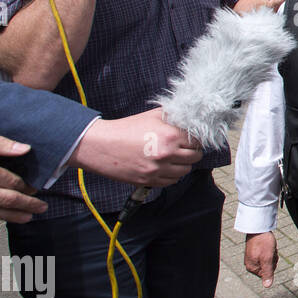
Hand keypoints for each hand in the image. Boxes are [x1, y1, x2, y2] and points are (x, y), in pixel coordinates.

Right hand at [71, 108, 202, 186]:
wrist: (100, 145)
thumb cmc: (125, 129)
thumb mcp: (151, 116)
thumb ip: (172, 117)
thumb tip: (189, 118)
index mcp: (170, 135)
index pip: (197, 141)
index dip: (195, 139)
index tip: (191, 139)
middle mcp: (167, 154)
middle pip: (195, 157)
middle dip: (191, 152)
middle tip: (183, 148)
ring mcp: (158, 170)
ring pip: (185, 171)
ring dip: (182, 164)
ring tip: (173, 158)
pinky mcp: (149, 181)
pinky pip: (172, 181)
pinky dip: (171, 175)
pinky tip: (164, 167)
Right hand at [244, 231, 277, 286]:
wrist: (258, 228)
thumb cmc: (263, 243)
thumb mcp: (267, 259)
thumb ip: (267, 273)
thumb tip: (267, 286)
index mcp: (251, 268)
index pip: (268, 273)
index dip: (272, 265)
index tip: (270, 257)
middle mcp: (250, 264)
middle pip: (268, 267)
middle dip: (272, 259)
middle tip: (269, 250)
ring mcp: (252, 257)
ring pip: (268, 260)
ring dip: (271, 254)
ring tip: (268, 246)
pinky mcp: (255, 251)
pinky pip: (265, 254)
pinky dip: (269, 250)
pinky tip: (267, 244)